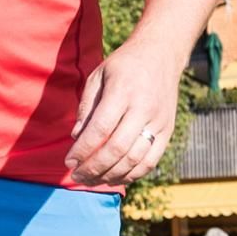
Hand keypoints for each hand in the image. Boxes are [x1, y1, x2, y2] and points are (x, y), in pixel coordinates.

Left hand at [64, 40, 183, 189]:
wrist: (161, 54)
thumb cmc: (123, 65)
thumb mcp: (98, 76)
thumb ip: (86, 106)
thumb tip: (76, 137)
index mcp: (123, 91)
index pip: (100, 129)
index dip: (83, 149)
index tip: (69, 161)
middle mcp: (143, 108)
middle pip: (117, 148)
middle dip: (94, 167)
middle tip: (77, 176)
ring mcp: (158, 121)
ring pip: (135, 159)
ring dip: (111, 175)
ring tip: (92, 180)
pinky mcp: (168, 131)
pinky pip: (150, 161)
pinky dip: (132, 175)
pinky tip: (114, 177)